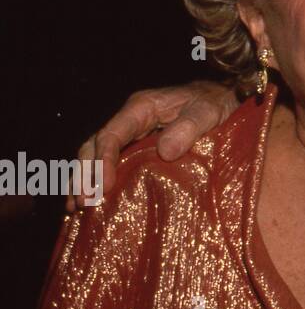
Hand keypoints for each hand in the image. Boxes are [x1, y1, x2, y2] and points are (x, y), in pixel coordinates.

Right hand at [65, 81, 238, 211]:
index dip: (103, 161)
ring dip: (84, 181)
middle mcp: (129, 121)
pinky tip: (89, 203)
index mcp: (141, 108)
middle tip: (83, 203)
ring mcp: (131, 135)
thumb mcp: (208, 111)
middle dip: (85, 175)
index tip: (104, 186)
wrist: (224, 100)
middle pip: (94, 146)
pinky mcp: (136, 150)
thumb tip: (166, 151)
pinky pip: (110, 165)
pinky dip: (96, 182)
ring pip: (95, 157)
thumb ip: (190, 126)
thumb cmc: (216, 103)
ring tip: (76, 209)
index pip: (112, 134)